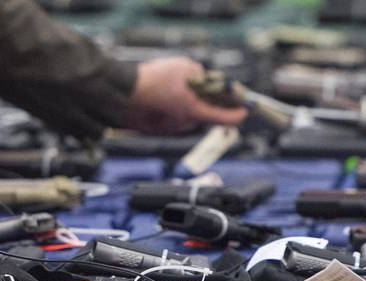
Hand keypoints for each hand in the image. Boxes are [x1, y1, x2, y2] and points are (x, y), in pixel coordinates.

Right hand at [123, 57, 248, 134]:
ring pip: (184, 115)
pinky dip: (170, 107)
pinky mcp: (155, 128)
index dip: (237, 114)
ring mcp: (168, 128)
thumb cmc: (153, 80)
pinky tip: (161, 94)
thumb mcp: (184, 67)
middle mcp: (183, 123)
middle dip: (204, 102)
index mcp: (194, 111)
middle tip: (203, 88)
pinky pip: (169, 117)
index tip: (244, 111)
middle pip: (202, 114)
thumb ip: (198, 73)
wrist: (121, 92)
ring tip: (174, 86)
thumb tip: (200, 78)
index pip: (224, 118)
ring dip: (185, 103)